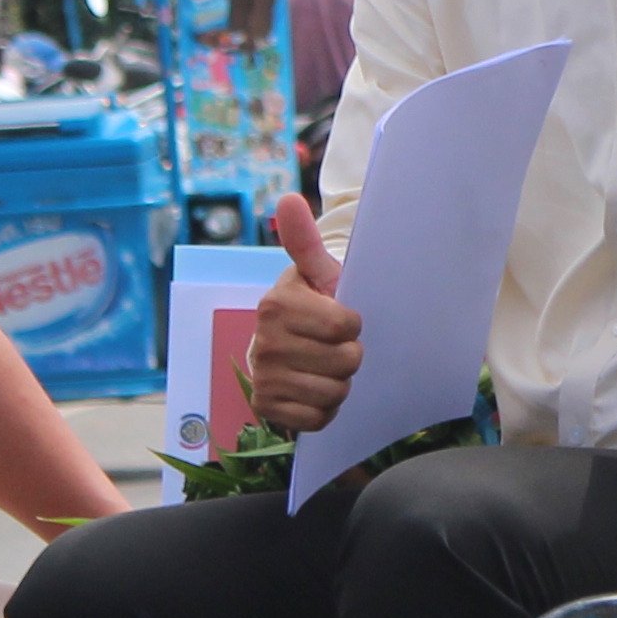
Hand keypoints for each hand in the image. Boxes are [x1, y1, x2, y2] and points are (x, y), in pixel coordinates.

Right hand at [245, 193, 361, 433]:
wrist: (286, 346)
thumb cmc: (310, 306)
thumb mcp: (314, 273)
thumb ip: (305, 241)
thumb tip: (289, 198)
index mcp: (276, 305)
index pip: (345, 326)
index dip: (353, 325)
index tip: (340, 320)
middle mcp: (265, 343)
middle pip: (346, 362)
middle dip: (350, 356)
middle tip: (334, 347)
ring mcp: (263, 378)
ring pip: (335, 392)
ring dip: (340, 383)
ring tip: (325, 367)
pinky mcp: (267, 408)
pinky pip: (318, 419)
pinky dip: (325, 409)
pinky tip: (315, 390)